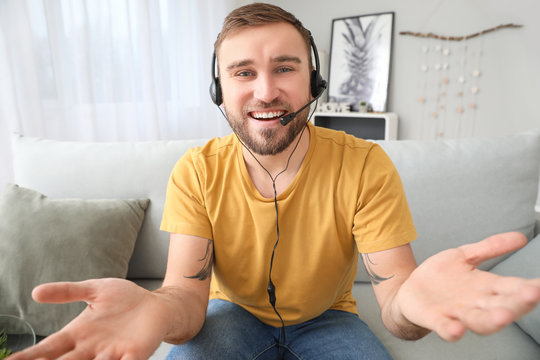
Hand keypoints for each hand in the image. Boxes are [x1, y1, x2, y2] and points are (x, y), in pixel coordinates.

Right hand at [8, 278, 168, 359]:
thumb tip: (36, 292)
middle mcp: (91, 349)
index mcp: (78, 334)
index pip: (48, 348)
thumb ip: (67, 292)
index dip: (29, 356)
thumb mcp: (94, 290)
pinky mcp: (133, 356)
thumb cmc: (125, 299)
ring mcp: (111, 354)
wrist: (157, 305)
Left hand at [395, 232, 539, 341]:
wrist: (410, 290)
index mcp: (486, 287)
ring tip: (503, 316)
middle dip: (517, 303)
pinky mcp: (436, 318)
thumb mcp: (465, 256)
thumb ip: (490, 247)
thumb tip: (520, 237)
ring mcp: (456, 313)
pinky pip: (445, 327)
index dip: (529, 287)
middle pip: (502, 307)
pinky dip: (452, 330)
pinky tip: (458, 329)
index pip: (513, 288)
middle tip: (532, 295)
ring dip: (492, 320)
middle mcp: (476, 303)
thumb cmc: (441, 277)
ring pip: (479, 321)